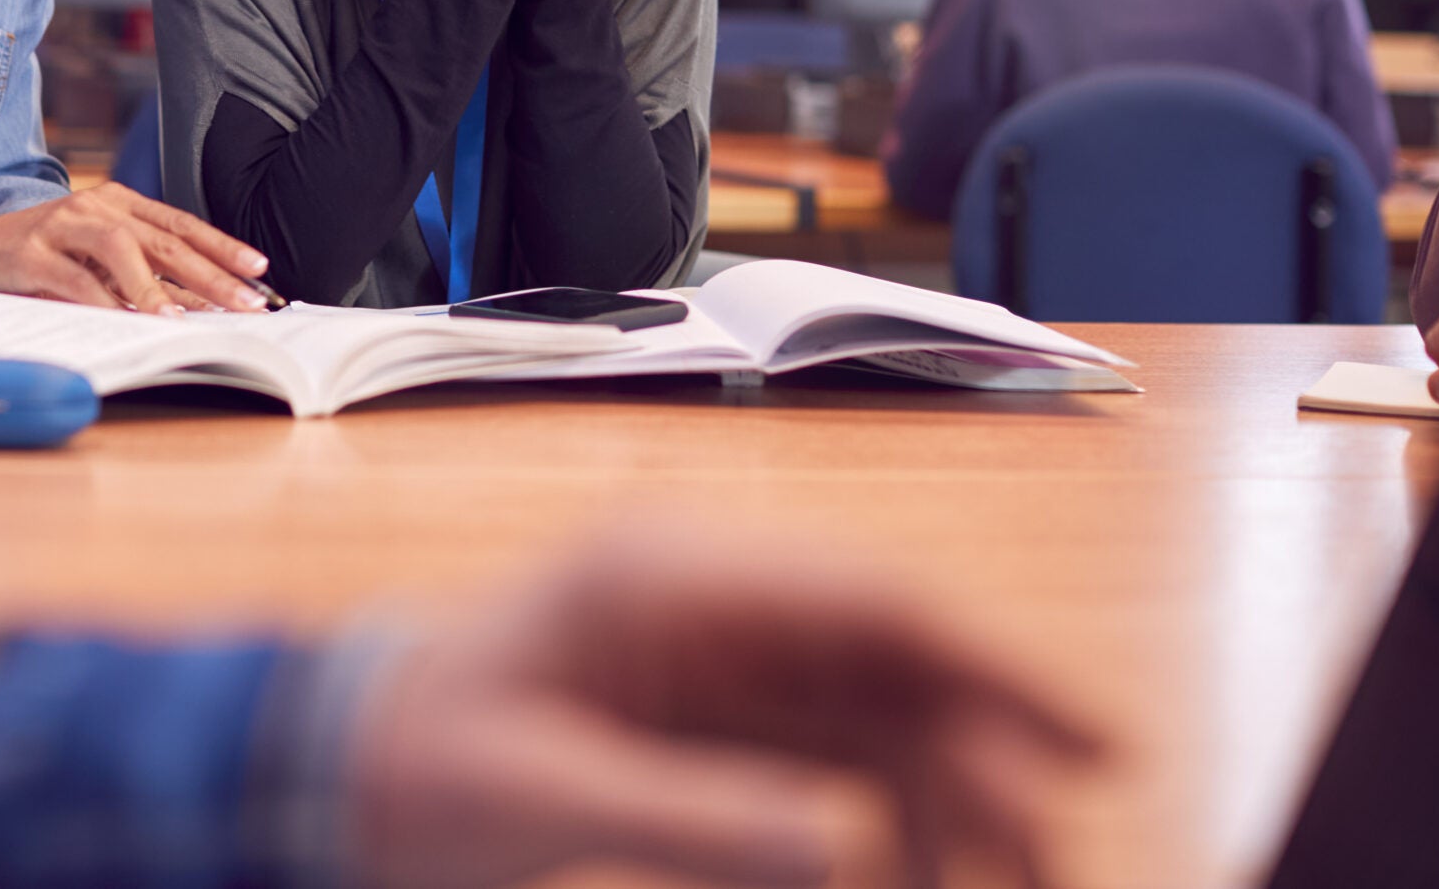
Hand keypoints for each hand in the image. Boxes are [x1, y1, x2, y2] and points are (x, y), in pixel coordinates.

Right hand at [0, 185, 269, 314]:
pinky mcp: (33, 253)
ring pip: (121, 249)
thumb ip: (145, 272)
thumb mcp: (101, 257)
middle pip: (163, 239)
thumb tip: (201, 302)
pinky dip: (105, 300)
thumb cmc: (50, 255)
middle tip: (244, 301)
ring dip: (156, 287)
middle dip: (209, 272)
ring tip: (184, 318)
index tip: (259, 269)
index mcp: (119, 202)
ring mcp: (63, 225)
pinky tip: (127, 320)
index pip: (181, 223)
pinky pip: (76, 278)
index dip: (222, 245)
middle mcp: (96, 206)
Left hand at [353, 526, 1104, 888]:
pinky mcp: (713, 717)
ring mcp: (719, 657)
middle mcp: (715, 602)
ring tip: (1001, 886)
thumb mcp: (546, 795)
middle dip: (989, 762)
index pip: (875, 605)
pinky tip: (911, 881)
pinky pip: (835, 763)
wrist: (340, 765)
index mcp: (672, 580)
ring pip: (882, 720)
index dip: (1001, 668)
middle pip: (898, 666)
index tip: (1098, 744)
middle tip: (1053, 867)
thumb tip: (851, 849)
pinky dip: (887, 827)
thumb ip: (695, 820)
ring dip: (950, 803)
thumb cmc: (420, 760)